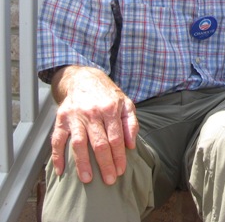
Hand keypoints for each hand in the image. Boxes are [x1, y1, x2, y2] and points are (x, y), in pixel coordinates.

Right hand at [50, 66, 138, 184]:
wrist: (84, 79)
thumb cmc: (107, 95)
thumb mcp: (125, 103)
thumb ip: (131, 123)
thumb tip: (131, 145)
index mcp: (110, 109)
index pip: (116, 138)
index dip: (119, 156)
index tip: (121, 170)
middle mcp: (92, 113)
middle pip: (99, 143)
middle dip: (105, 164)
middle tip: (109, 180)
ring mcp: (75, 116)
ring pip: (78, 143)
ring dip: (82, 163)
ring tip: (87, 179)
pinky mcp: (61, 119)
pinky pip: (57, 140)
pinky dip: (57, 156)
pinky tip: (61, 171)